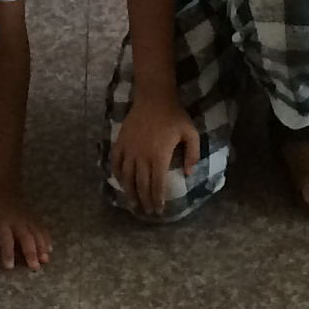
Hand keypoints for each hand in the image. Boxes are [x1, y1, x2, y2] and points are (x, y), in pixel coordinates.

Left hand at [0, 191, 53, 271]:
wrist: (1, 186)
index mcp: (0, 224)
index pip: (5, 239)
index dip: (7, 253)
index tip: (10, 266)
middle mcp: (16, 222)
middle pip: (25, 237)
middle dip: (31, 252)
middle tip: (34, 267)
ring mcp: (27, 219)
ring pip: (36, 233)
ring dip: (42, 247)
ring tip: (45, 260)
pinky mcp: (33, 217)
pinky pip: (42, 228)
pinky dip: (47, 239)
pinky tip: (50, 250)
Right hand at [108, 95, 199, 217]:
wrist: (154, 97)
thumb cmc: (174, 115)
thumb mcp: (191, 133)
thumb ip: (192, 154)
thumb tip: (188, 174)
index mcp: (159, 155)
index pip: (157, 184)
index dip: (157, 199)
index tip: (158, 210)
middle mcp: (142, 156)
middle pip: (141, 184)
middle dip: (144, 200)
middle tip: (146, 212)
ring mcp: (129, 149)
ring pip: (126, 176)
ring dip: (129, 192)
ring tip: (132, 204)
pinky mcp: (120, 142)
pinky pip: (115, 162)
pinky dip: (116, 174)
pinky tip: (120, 182)